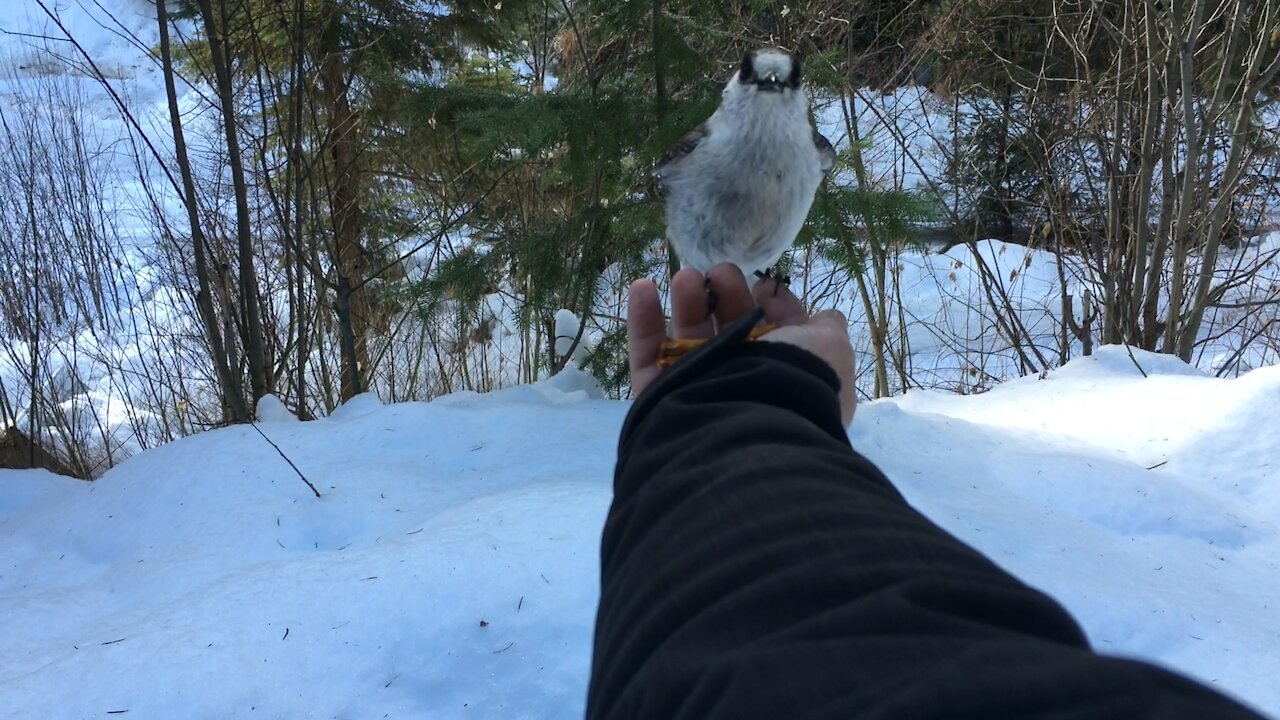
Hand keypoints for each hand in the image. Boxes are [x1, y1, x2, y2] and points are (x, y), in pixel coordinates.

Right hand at [627, 263, 855, 425]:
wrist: (750, 432)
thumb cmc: (796, 383)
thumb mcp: (830, 349)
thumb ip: (827, 330)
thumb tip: (827, 316)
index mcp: (785, 374)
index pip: (776, 335)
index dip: (772, 305)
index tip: (763, 286)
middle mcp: (742, 384)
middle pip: (728, 331)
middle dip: (726, 295)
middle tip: (721, 272)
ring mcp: (698, 391)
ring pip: (687, 339)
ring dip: (687, 302)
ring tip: (686, 278)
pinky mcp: (659, 399)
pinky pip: (646, 357)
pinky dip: (643, 322)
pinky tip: (642, 288)